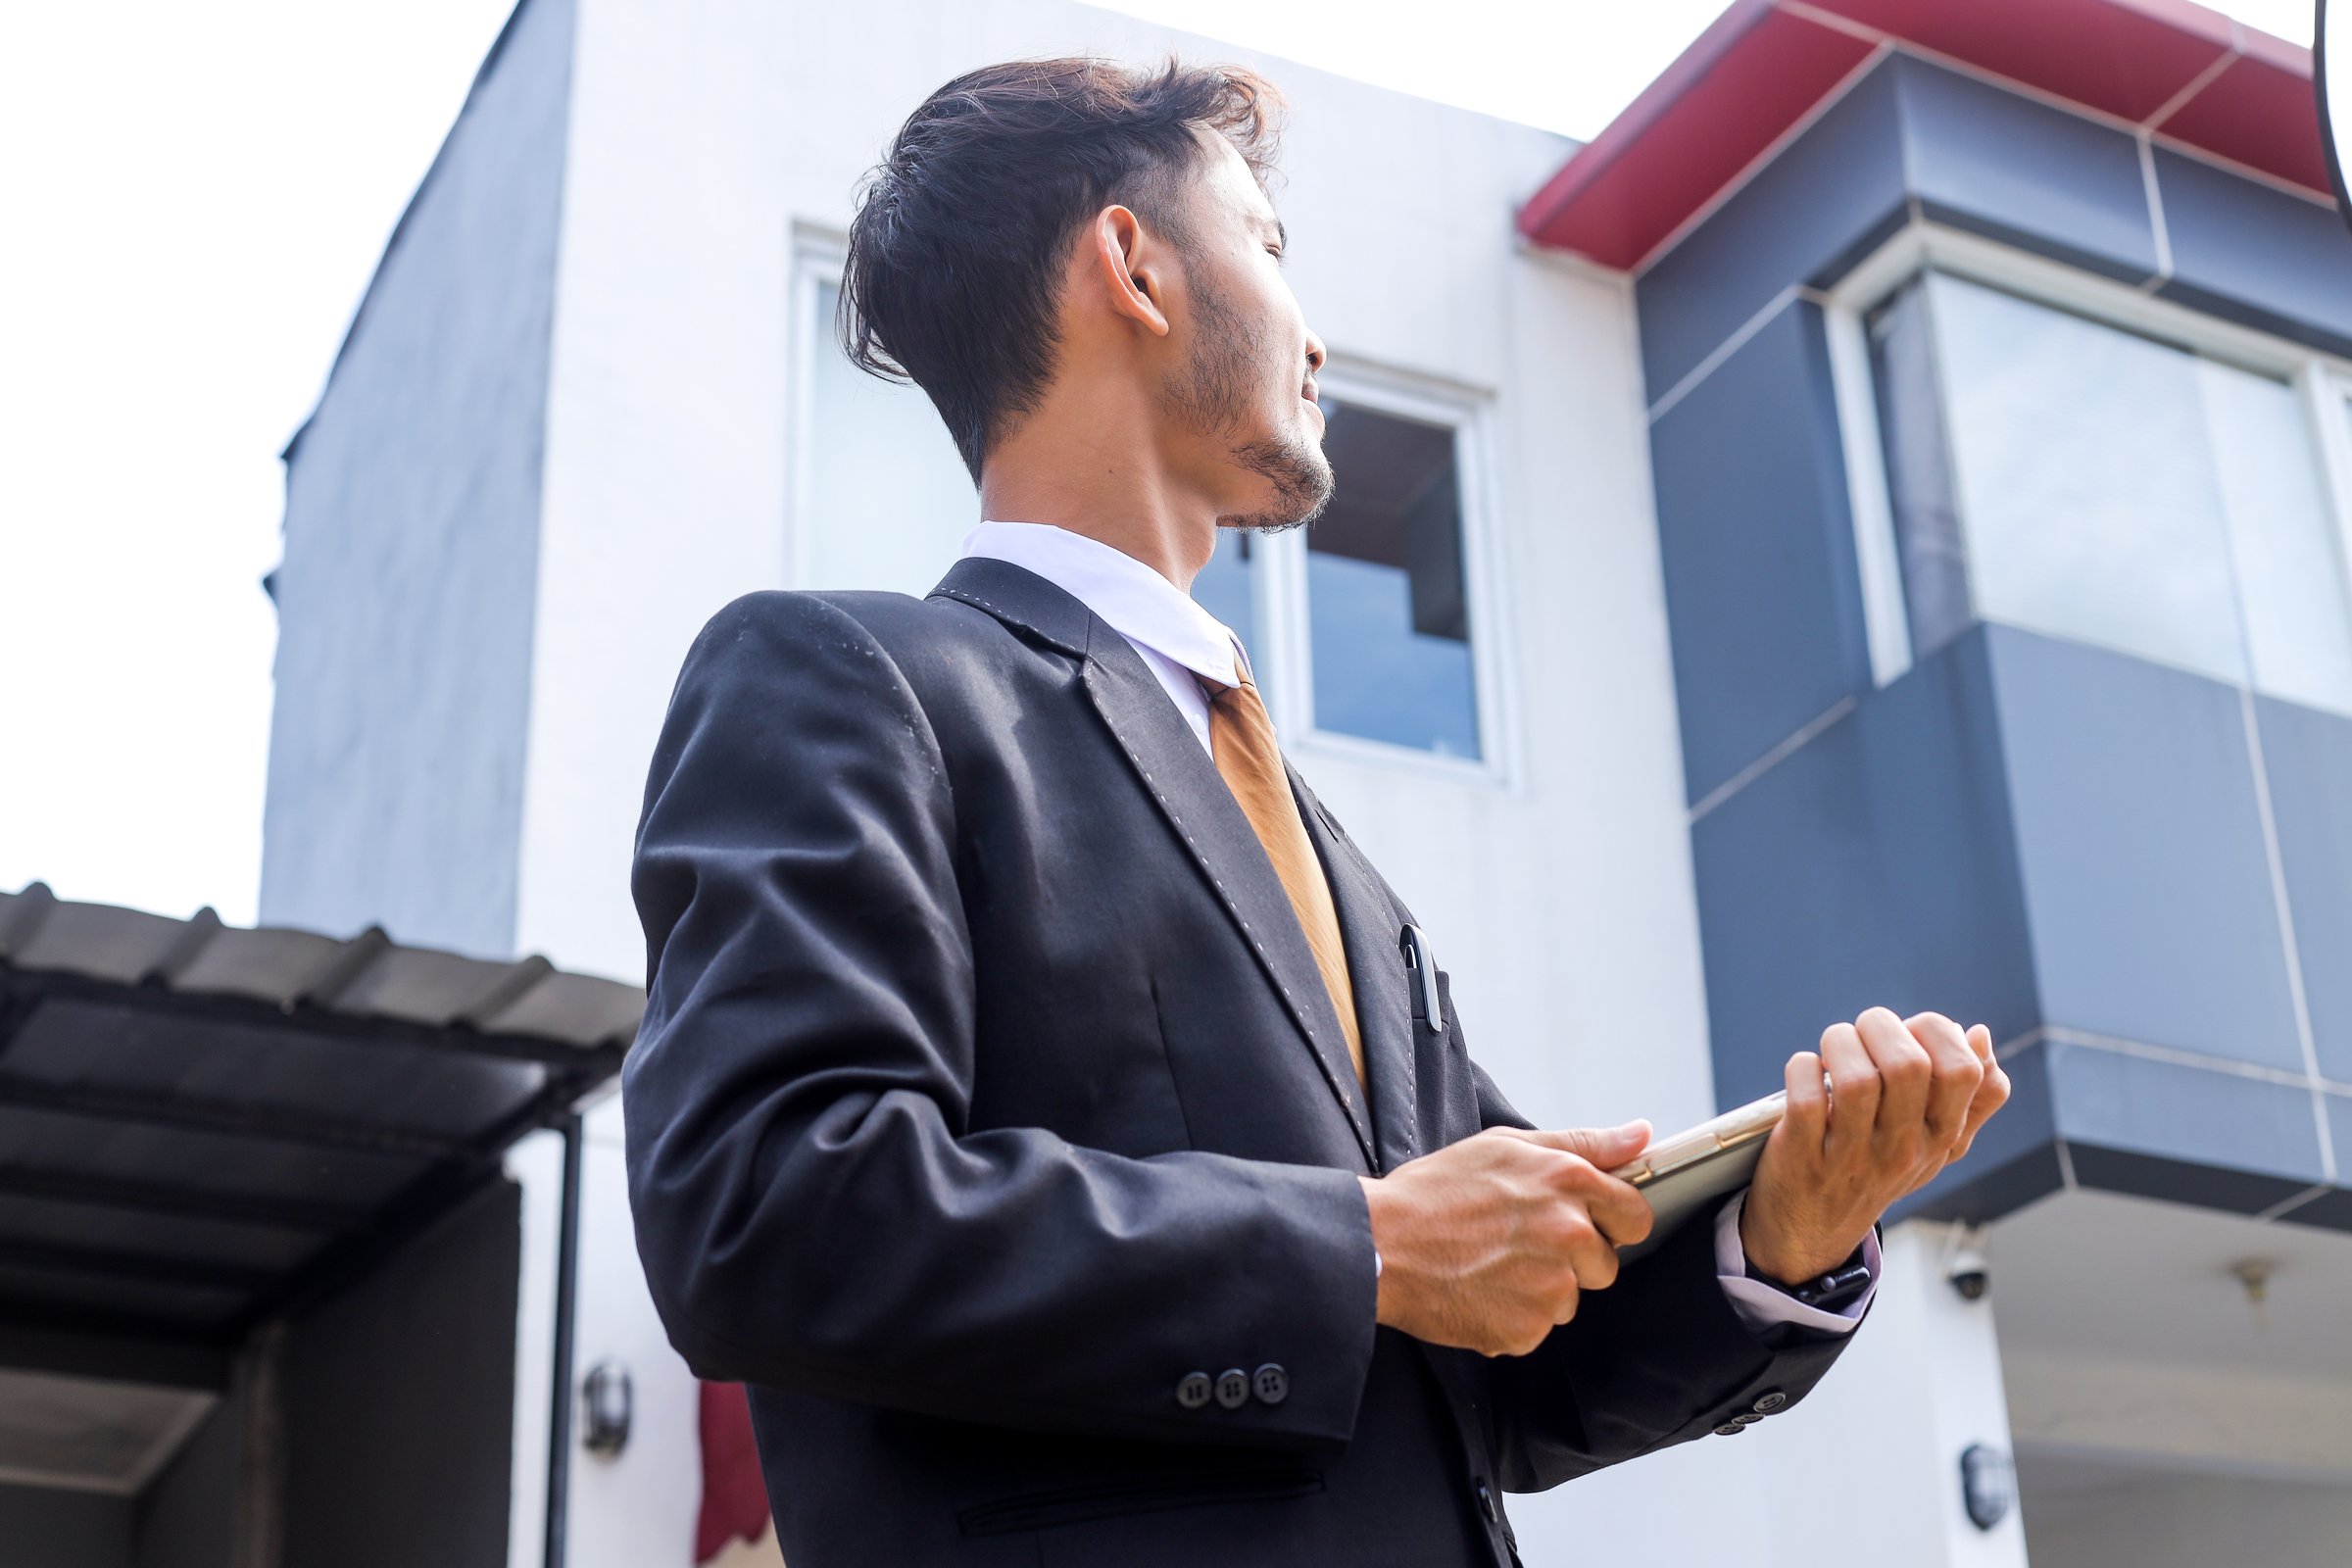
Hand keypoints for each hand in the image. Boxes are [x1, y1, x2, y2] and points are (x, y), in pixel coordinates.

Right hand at [1359, 1122, 1652, 1356]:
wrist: (1379, 1244)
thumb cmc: (1436, 1191)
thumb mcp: (1506, 1147)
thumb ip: (1583, 1143)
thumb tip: (1641, 1136)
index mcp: (1569, 1182)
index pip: (1635, 1215)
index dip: (1613, 1221)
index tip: (1589, 1224)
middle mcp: (1569, 1234)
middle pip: (1605, 1264)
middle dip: (1572, 1259)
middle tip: (1518, 1243)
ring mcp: (1550, 1286)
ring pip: (1570, 1299)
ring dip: (1541, 1290)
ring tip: (1491, 1265)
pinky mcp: (1528, 1328)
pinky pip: (1538, 1328)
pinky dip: (1513, 1317)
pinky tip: (1479, 1291)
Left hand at [1740, 1008, 2010, 1284]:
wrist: (1815, 1228)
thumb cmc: (1879, 1167)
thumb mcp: (1935, 1143)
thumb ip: (1970, 1095)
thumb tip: (1979, 1034)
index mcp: (1940, 1137)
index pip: (1963, 1071)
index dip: (1936, 1031)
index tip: (1909, 1032)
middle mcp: (1902, 1149)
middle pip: (1908, 1065)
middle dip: (1880, 1026)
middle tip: (1862, 1032)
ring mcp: (1852, 1156)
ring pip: (1856, 1079)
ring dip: (1839, 1043)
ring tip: (1833, 1047)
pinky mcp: (1803, 1155)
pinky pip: (1805, 1098)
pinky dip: (1802, 1069)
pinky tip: (1807, 1071)